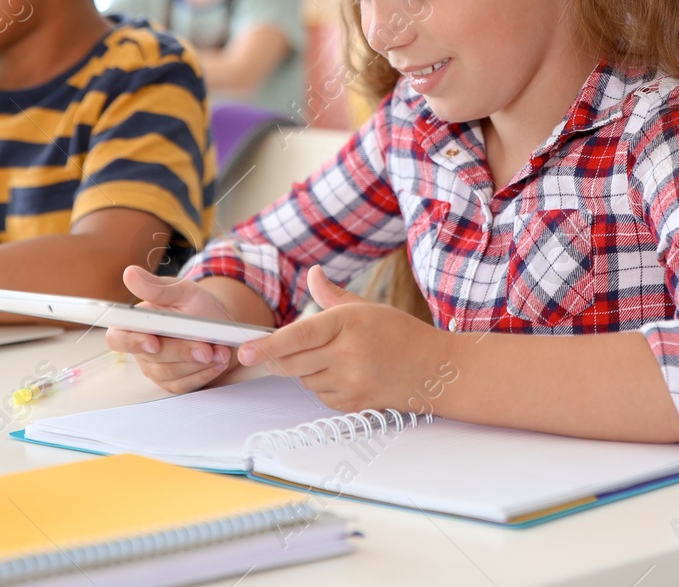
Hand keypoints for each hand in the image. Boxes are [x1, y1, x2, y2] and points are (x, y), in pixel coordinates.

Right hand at [105, 266, 241, 393]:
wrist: (222, 327)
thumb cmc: (198, 306)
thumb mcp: (182, 291)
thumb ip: (156, 287)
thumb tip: (129, 274)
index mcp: (136, 323)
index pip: (118, 338)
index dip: (132, 342)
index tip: (154, 342)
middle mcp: (141, 349)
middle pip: (152, 358)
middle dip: (182, 352)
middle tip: (206, 348)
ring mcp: (156, 368)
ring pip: (171, 374)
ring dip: (198, 363)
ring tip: (220, 349)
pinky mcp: (173, 383)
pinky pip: (185, 384)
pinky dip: (205, 373)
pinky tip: (218, 361)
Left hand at [236, 268, 454, 414]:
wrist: (434, 369)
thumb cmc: (399, 333)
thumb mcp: (366, 308)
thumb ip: (331, 295)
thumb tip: (311, 273)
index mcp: (348, 323)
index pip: (299, 335)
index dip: (268, 346)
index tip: (244, 352)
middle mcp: (348, 354)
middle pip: (293, 363)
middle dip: (279, 358)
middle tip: (280, 350)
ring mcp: (352, 383)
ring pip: (304, 380)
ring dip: (306, 370)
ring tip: (334, 358)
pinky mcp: (354, 404)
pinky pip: (320, 396)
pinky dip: (323, 386)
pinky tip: (344, 375)